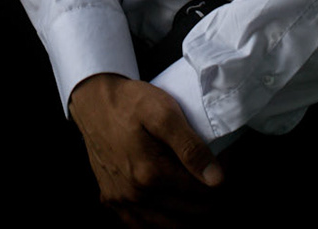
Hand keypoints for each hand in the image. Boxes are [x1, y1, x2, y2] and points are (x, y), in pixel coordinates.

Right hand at [68, 73, 223, 227]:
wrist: (93, 101)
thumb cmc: (129, 102)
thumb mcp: (164, 113)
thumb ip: (190, 146)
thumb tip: (216, 179)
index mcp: (150, 173)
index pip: (201, 192)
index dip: (219, 179)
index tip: (224, 162)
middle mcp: (135, 193)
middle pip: (189, 213)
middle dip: (209, 198)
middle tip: (215, 177)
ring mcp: (120, 199)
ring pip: (168, 225)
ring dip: (189, 215)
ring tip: (200, 195)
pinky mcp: (110, 198)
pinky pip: (139, 225)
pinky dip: (160, 222)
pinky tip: (170, 209)